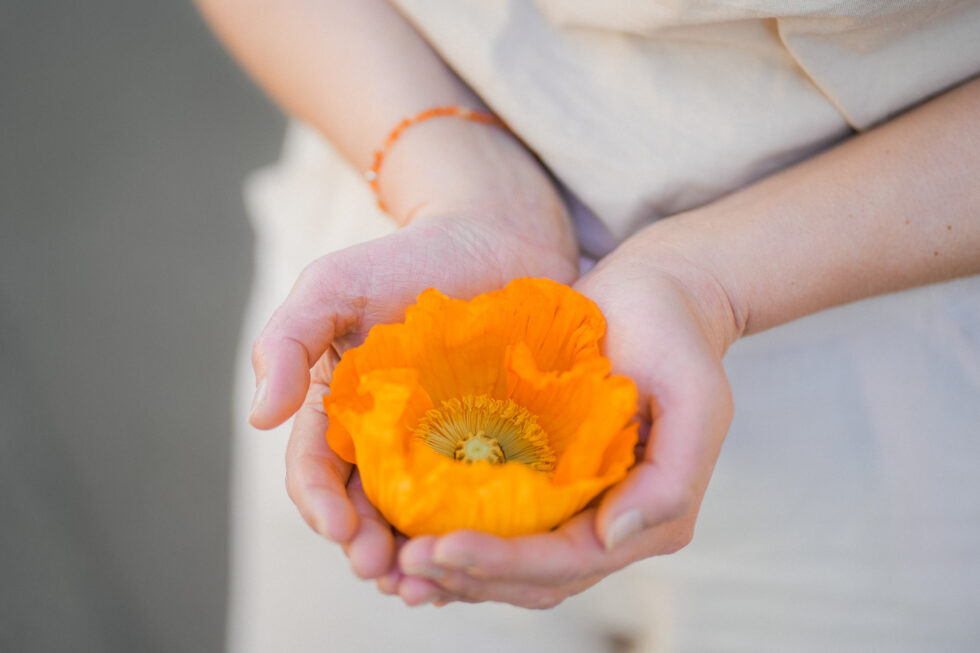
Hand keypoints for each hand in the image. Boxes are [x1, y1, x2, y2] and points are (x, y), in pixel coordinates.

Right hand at [248, 195, 578, 576]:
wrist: (498, 236)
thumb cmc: (412, 257)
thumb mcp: (335, 286)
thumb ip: (287, 340)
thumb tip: (259, 417)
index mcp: (341, 410)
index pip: (316, 472)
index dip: (320, 506)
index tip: (339, 529)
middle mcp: (387, 439)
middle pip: (367, 509)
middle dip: (368, 546)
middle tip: (385, 572)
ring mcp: (443, 447)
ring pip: (419, 519)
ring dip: (416, 558)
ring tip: (428, 584)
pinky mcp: (497, 447)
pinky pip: (479, 503)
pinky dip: (470, 536)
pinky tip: (478, 555)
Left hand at [393, 232, 738, 606]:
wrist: (655, 296)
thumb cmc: (676, 337)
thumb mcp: (695, 396)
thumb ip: (672, 478)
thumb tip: (611, 539)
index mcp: (649, 515)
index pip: (567, 561)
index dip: (503, 564)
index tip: (441, 547)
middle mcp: (608, 523)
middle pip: (531, 577)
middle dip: (467, 577)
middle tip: (401, 564)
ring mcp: (573, 504)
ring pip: (510, 563)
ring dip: (454, 572)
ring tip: (393, 565)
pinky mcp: (543, 477)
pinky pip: (498, 522)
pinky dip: (457, 534)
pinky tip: (408, 531)